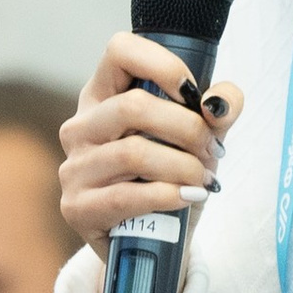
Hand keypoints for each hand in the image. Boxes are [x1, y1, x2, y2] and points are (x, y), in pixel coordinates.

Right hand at [60, 32, 242, 263]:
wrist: (154, 241)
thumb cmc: (172, 176)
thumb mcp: (199, 138)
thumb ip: (219, 111)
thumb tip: (219, 104)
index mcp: (103, 95)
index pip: (120, 50)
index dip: (162, 65)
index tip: (192, 93)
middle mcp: (80, 126)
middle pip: (133, 107)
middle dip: (187, 129)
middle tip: (212, 150)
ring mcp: (74, 168)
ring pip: (133, 153)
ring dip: (183, 167)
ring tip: (204, 179)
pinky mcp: (76, 208)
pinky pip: (126, 196)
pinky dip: (167, 195)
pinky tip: (188, 197)